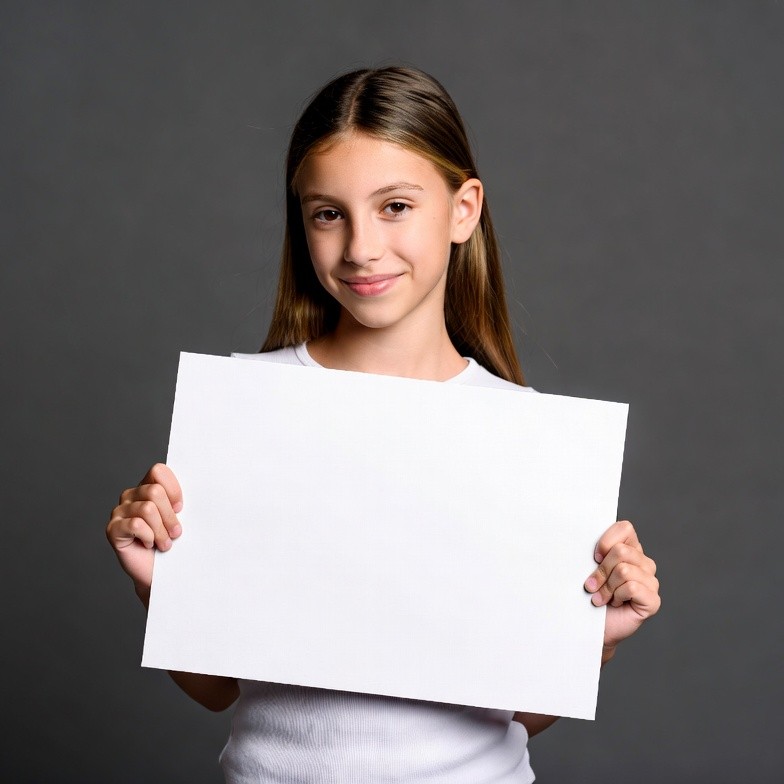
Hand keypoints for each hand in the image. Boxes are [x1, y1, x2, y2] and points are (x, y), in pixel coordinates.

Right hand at [106, 463, 182, 604]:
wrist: (161, 574)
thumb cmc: (175, 544)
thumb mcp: (183, 519)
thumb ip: (182, 502)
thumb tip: (204, 486)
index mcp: (147, 487)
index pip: (158, 471)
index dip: (173, 489)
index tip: (181, 508)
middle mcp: (131, 496)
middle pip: (155, 491)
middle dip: (170, 516)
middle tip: (176, 533)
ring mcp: (119, 512)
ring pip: (147, 509)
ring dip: (161, 530)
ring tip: (165, 543)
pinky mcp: (113, 529)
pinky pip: (136, 525)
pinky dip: (149, 537)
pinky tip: (149, 544)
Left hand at [584, 520, 659, 660]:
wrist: (590, 627)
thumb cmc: (589, 594)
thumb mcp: (589, 568)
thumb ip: (596, 552)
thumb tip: (587, 542)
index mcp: (631, 549)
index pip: (624, 528)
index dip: (605, 542)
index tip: (594, 558)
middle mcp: (644, 563)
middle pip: (620, 551)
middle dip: (601, 570)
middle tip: (593, 585)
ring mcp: (651, 582)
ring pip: (624, 570)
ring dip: (606, 587)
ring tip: (602, 597)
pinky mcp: (653, 600)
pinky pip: (632, 587)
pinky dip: (617, 596)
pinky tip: (615, 603)